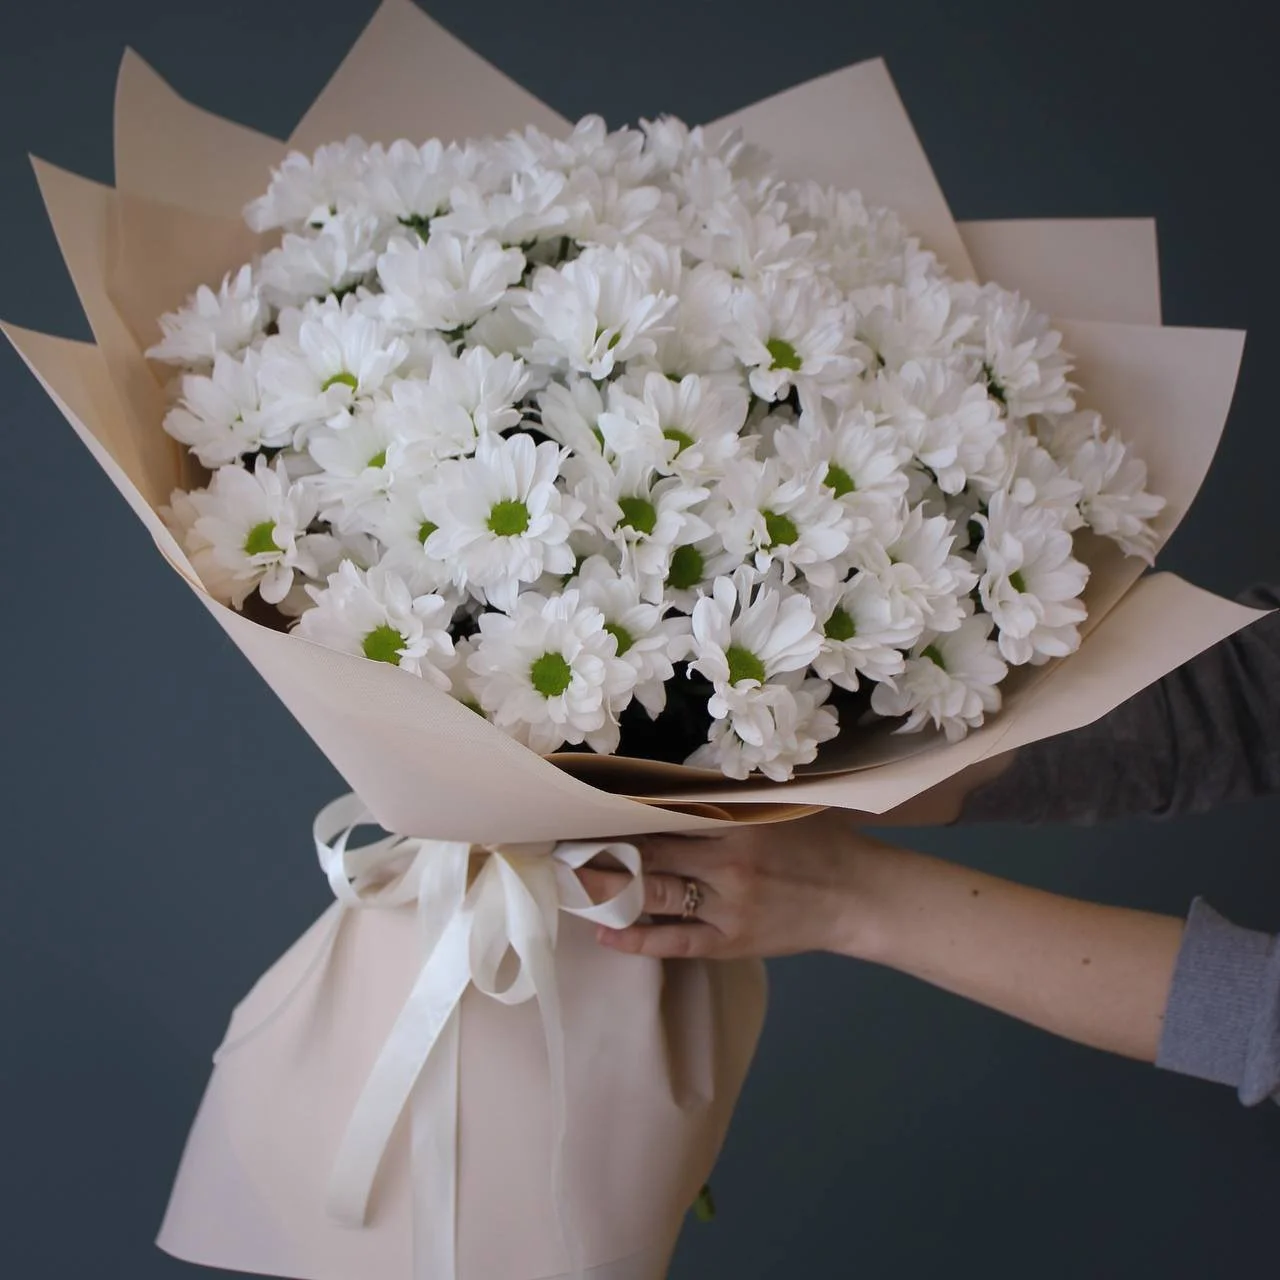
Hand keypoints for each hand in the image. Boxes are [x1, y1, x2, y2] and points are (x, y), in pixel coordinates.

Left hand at [577, 810, 894, 959]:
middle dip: (600, 850)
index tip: (583, 808)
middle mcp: (727, 866)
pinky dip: (637, 939)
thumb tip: (679, 777)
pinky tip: (603, 931)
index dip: (620, 814)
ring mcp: (727, 909)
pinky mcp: (730, 943)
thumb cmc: (819, 842)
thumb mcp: (780, 806)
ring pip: (655, 898)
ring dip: (608, 891)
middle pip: (650, 856)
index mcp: (738, 825)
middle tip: (556, 845)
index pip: (665, 817)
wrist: (857, 897)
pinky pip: (675, 944)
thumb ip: (734, 794)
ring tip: (566, 884)